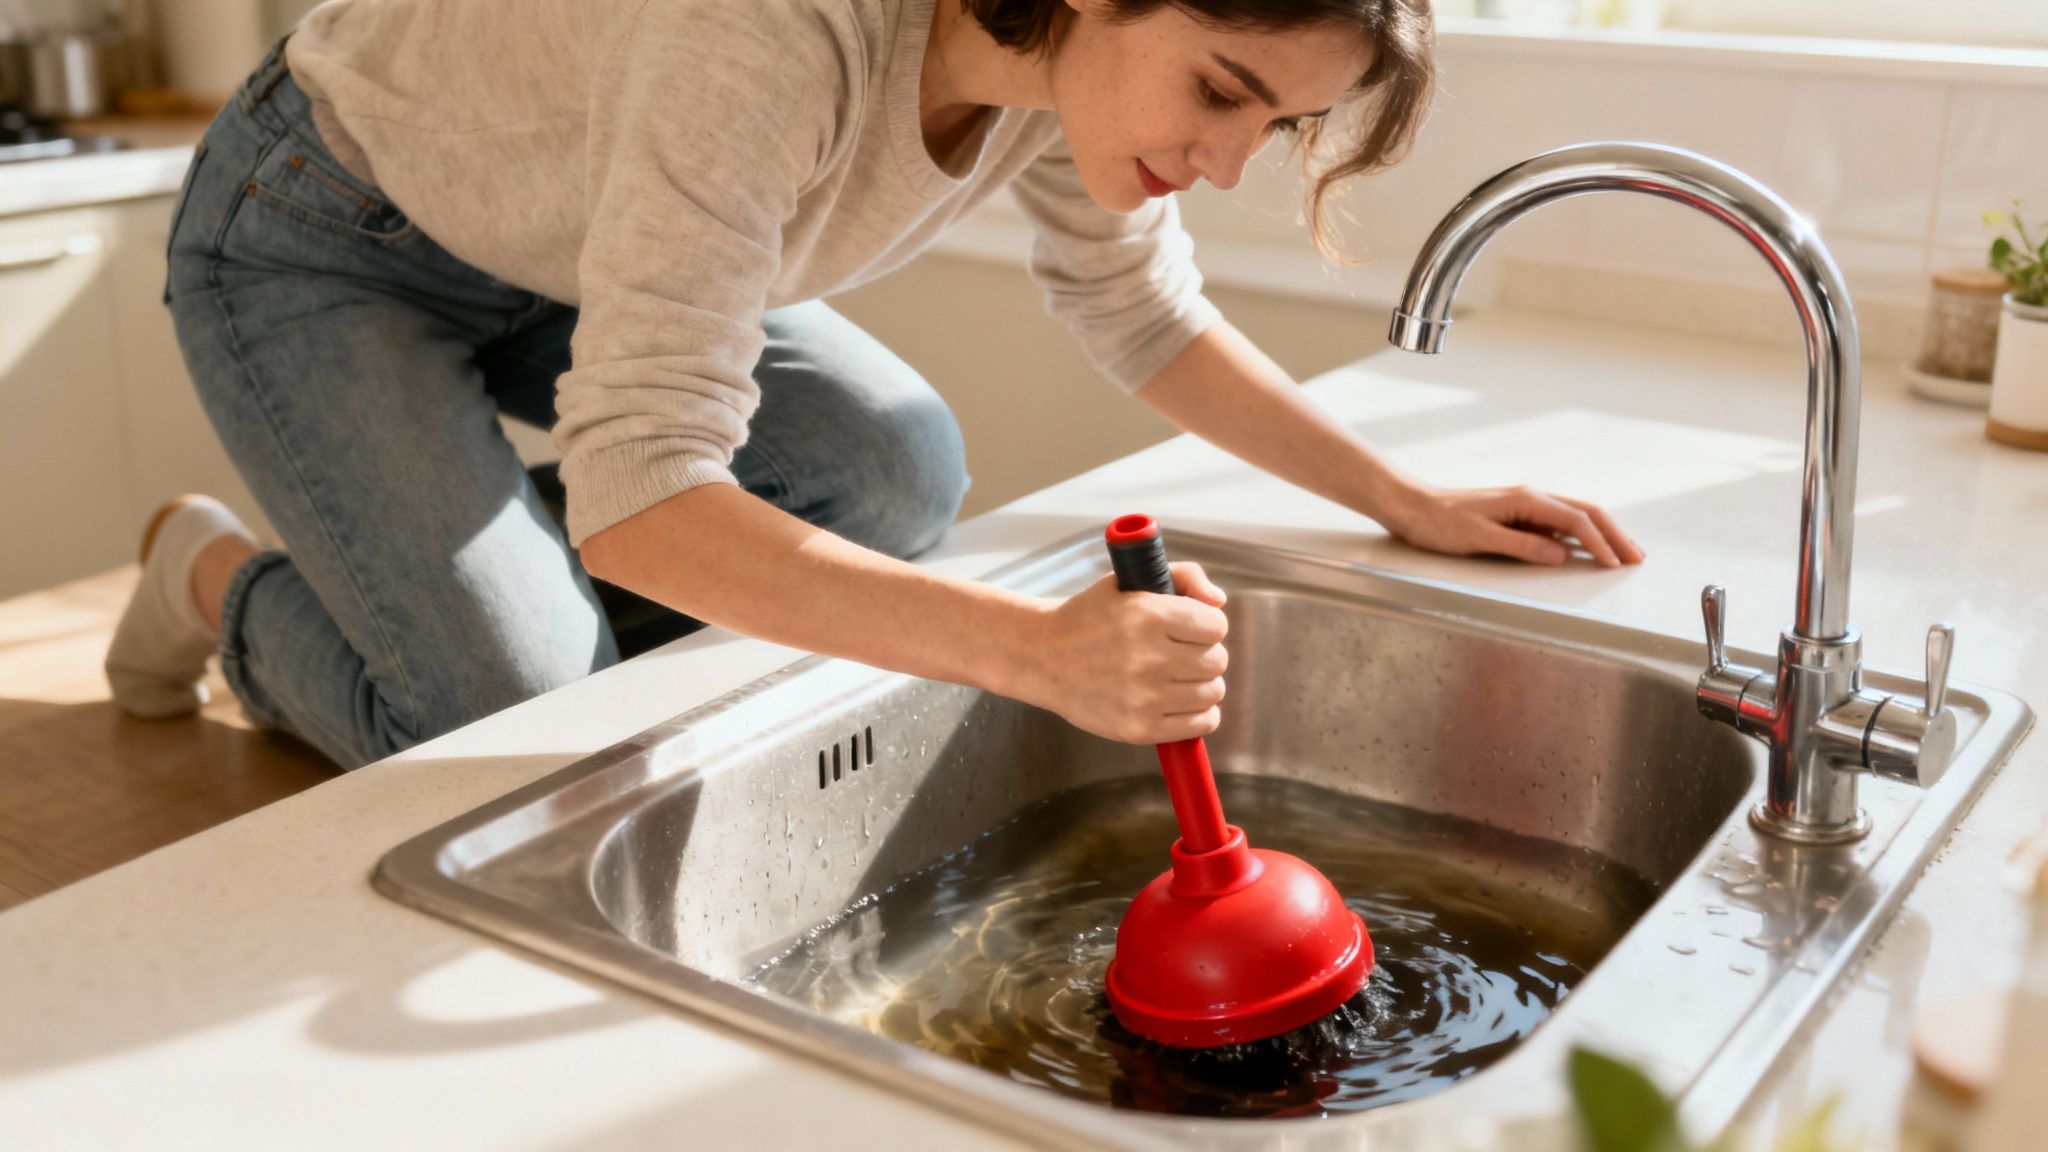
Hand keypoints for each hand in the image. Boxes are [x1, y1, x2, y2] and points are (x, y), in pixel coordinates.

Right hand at [1011, 562, 1229, 744]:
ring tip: (1177, 676)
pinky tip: (1179, 700)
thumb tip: (1218, 601)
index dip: (1206, 624)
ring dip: (1201, 683)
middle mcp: (1149, 658)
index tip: (1189, 627)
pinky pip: (1201, 724)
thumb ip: (1183, 576)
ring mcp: (1144, 698)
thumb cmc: (1088, 617)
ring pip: (1213, 692)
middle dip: (1203, 653)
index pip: (1217, 626)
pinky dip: (1199, 713)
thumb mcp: (1129, 581)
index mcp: (1149, 616)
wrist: (1042, 657)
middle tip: (1180, 652)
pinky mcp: (1139, 729)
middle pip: (1217, 661)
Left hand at [1383, 482, 1646, 567]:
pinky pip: (1560, 522)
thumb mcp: (1479, 538)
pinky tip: (1590, 547)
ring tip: (1625, 553)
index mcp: (1526, 500)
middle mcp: (1531, 498)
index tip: (1615, 565)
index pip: (1576, 521)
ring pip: (1577, 516)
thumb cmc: (1439, 523)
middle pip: (1587, 513)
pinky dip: (1582, 534)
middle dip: (1615, 535)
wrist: (1413, 507)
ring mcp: (1526, 504)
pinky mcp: (1519, 514)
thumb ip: (1522, 546)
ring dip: (1603, 533)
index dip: (1599, 543)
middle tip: (1638, 558)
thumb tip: (1561, 555)